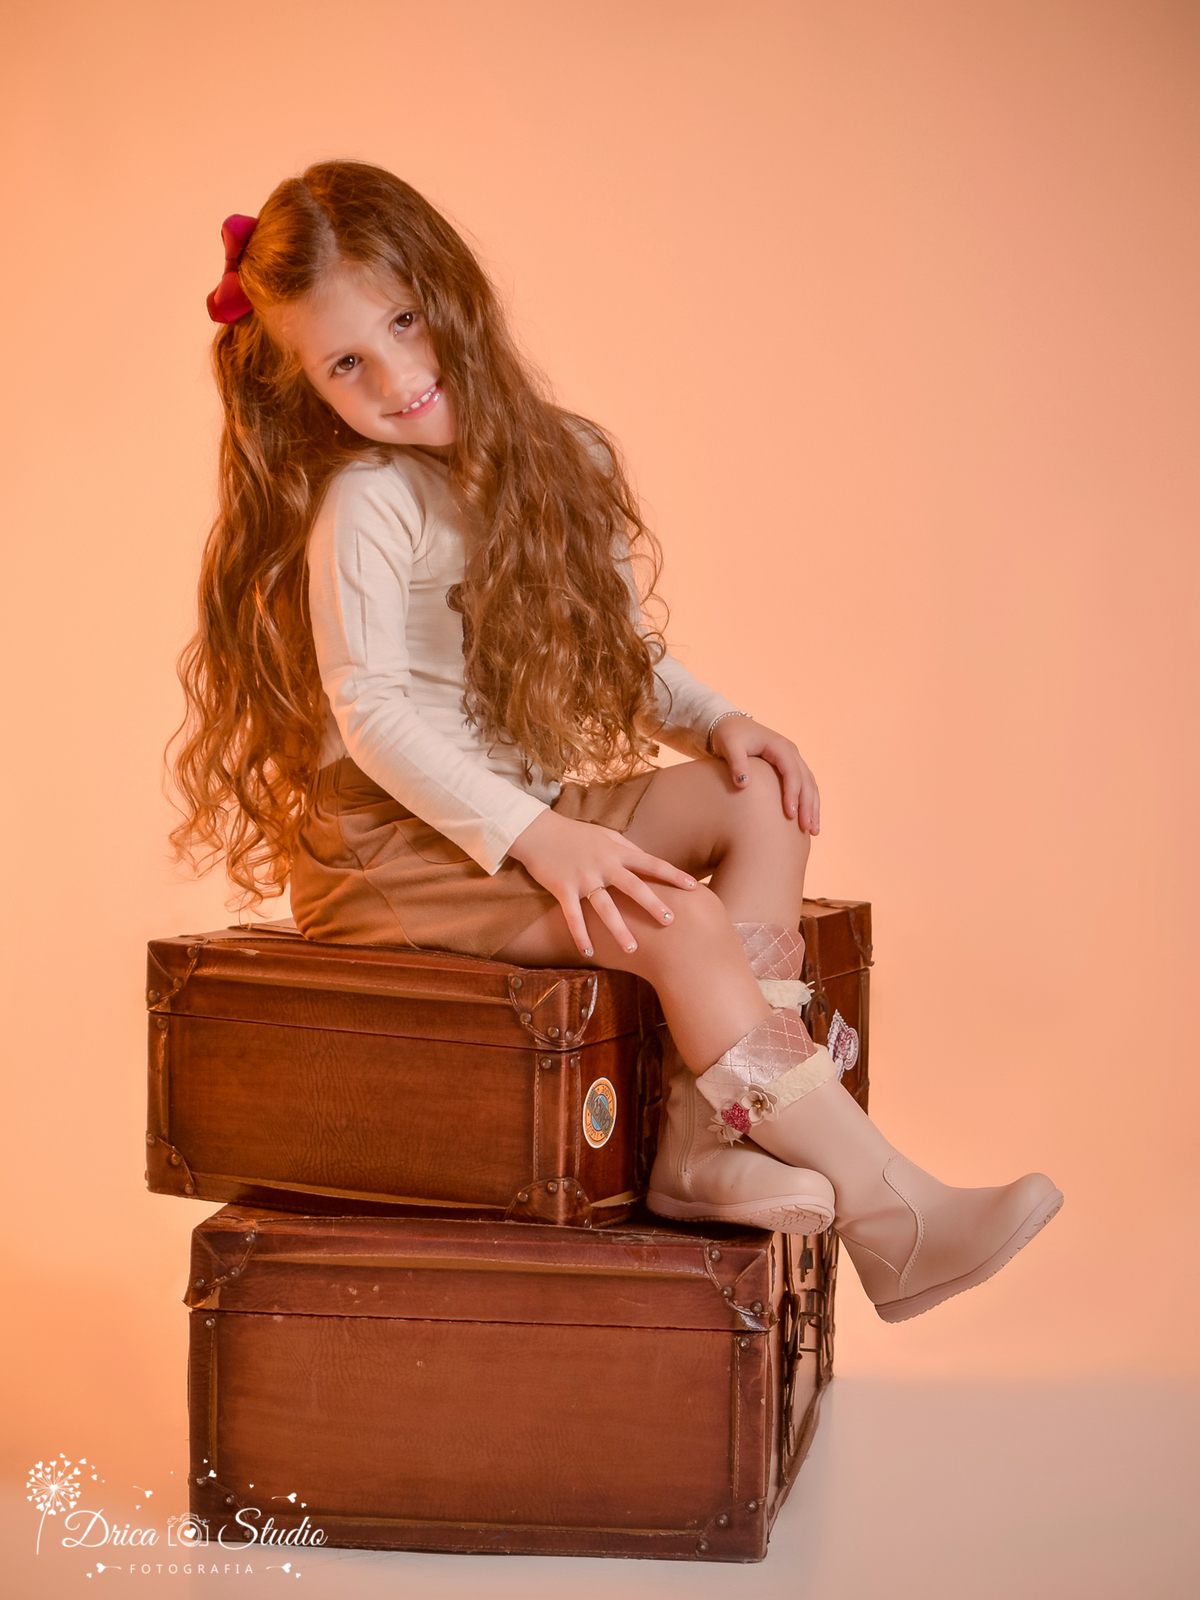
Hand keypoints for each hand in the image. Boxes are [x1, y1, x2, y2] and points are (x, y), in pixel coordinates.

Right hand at [507, 808, 696, 957]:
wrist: (538, 831)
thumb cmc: (575, 834)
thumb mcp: (604, 836)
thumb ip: (627, 848)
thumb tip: (649, 861)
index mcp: (617, 851)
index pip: (651, 864)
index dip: (674, 875)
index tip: (694, 887)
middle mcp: (604, 864)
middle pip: (633, 886)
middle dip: (652, 904)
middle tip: (670, 921)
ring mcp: (583, 877)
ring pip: (605, 907)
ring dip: (619, 929)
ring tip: (632, 949)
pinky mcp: (563, 888)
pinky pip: (573, 916)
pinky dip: (580, 935)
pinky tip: (588, 952)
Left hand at [709, 717, 820, 833]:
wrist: (730, 726)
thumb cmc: (729, 735)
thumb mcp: (729, 745)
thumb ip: (736, 762)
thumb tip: (744, 784)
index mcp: (780, 746)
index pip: (792, 772)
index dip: (793, 794)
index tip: (790, 815)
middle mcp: (791, 753)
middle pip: (806, 781)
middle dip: (808, 805)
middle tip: (808, 829)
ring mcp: (792, 760)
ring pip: (809, 785)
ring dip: (813, 807)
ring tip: (814, 830)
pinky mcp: (789, 769)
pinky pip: (804, 787)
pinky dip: (808, 803)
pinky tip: (807, 821)